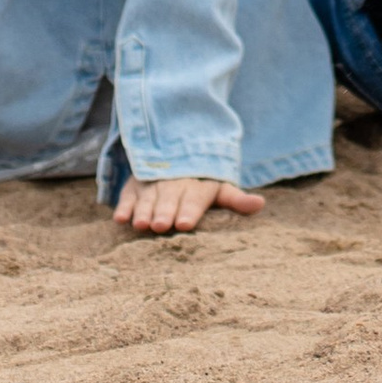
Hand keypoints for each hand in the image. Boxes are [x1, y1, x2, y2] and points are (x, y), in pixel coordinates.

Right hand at [112, 175, 266, 232]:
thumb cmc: (203, 185)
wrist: (179, 156)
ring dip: (144, 210)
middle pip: (170, 197)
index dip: (190, 210)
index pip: (195, 198)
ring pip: (148, 197)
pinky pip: (128, 195)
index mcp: (198, 185)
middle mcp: (174, 182)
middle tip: (161, 226)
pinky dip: (124, 205)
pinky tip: (120, 219)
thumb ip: (237, 200)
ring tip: (141, 225)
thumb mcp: (220, 189)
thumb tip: (261, 204)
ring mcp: (153, 183)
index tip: (185, 224)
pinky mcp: (135, 186)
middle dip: (165, 211)